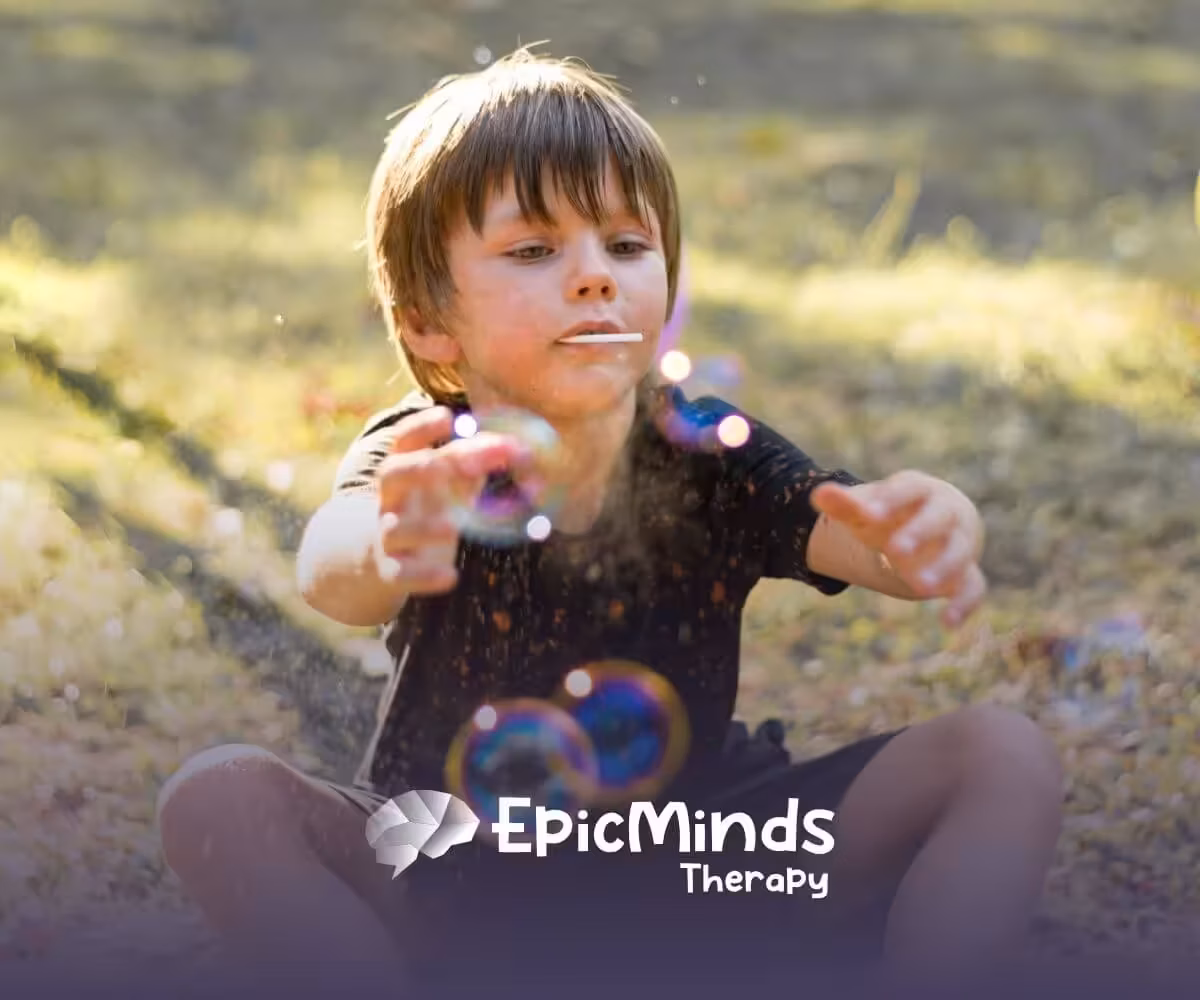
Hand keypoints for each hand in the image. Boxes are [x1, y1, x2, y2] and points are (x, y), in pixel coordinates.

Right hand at [374, 406, 528, 594]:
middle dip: (418, 467)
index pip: (404, 440)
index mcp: (405, 469)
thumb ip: (477, 461)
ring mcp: (387, 533)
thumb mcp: (450, 482)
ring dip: (423, 527)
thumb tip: (516, 444)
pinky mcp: (391, 568)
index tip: (446, 416)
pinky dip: (423, 576)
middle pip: (392, 474)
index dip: (421, 426)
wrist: (387, 555)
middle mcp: (391, 498)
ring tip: (453, 528)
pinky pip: (401, 573)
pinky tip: (451, 576)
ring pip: (396, 528)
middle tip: (445, 466)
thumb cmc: (430, 507)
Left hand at [811, 470, 986, 626]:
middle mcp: (947, 512)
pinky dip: (964, 604)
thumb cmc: (892, 515)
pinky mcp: (967, 572)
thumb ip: (845, 505)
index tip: (867, 514)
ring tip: (919, 587)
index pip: (908, 490)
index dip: (890, 500)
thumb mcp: (868, 510)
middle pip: (939, 518)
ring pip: (960, 552)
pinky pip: (974, 587)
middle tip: (895, 550)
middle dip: (919, 532)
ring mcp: (961, 542)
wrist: (927, 526)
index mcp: (920, 490)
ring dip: (943, 568)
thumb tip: (818, 494)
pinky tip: (947, 624)